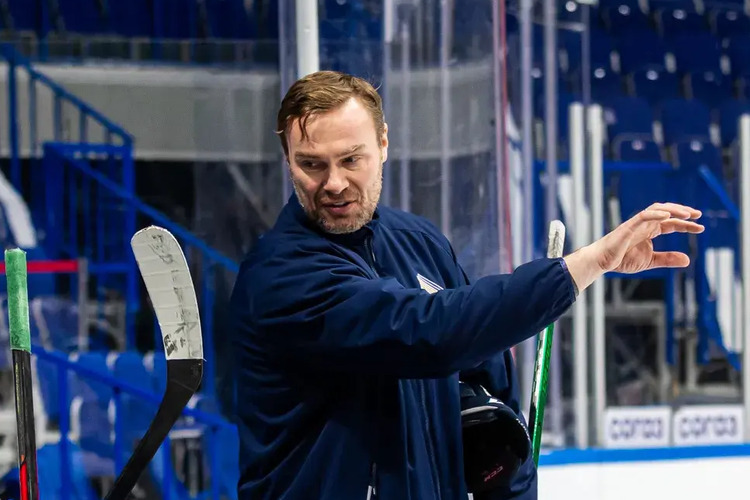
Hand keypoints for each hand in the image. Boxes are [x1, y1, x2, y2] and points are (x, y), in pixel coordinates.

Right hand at [563, 202, 703, 291]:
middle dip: (683, 212)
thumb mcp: (650, 261)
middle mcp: (645, 224)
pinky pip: (643, 216)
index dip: (686, 224)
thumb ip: (667, 259)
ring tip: (688, 214)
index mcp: (649, 231)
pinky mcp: (628, 226)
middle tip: (698, 215)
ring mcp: (637, 224)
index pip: (671, 223)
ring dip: (673, 209)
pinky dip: (655, 214)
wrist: (602, 262)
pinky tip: (668, 216)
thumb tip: (688, 260)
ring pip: (657, 209)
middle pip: (667, 212)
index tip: (700, 228)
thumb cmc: (621, 260)